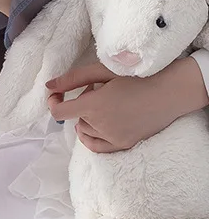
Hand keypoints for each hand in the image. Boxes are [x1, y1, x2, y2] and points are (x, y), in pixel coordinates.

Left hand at [46, 59, 207, 152]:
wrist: (170, 91)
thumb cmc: (137, 76)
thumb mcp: (103, 71)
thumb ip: (73, 79)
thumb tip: (48, 87)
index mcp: (94, 105)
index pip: (59, 112)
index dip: (54, 103)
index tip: (57, 95)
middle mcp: (101, 125)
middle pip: (76, 118)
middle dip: (82, 105)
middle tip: (99, 90)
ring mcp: (113, 138)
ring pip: (86, 131)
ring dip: (89, 119)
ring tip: (107, 104)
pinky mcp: (123, 144)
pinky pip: (96, 147)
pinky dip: (91, 137)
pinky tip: (95, 126)